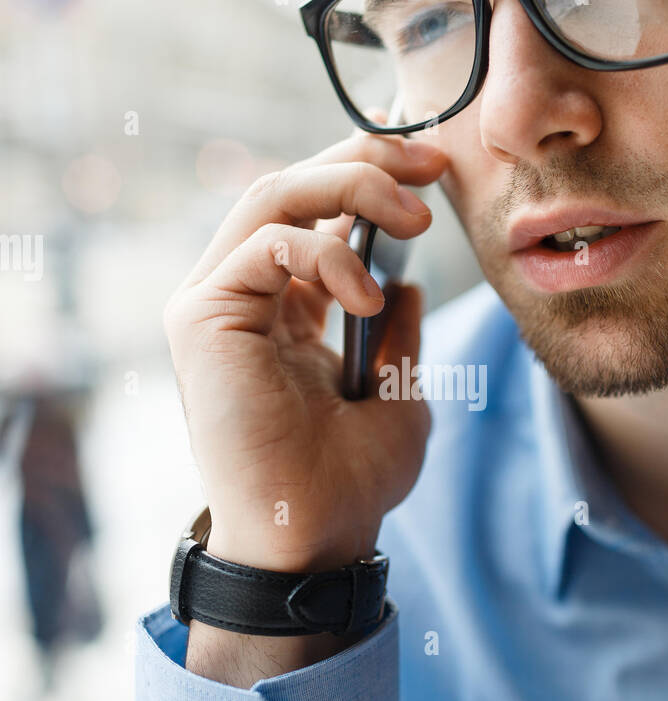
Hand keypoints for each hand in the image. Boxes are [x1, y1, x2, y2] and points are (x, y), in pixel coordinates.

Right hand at [163, 128, 447, 579]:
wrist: (313, 539)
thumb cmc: (348, 481)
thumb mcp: (396, 390)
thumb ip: (394, 333)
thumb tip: (406, 282)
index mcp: (280, 310)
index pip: (313, 214)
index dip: (368, 176)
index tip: (432, 170)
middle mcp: (240, 298)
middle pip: (289, 187)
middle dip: (365, 161)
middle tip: (429, 165)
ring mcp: (215, 304)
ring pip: (272, 196)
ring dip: (353, 192)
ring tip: (414, 220)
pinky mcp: (203, 319)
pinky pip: (265, 245)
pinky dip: (326, 254)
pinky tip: (367, 298)